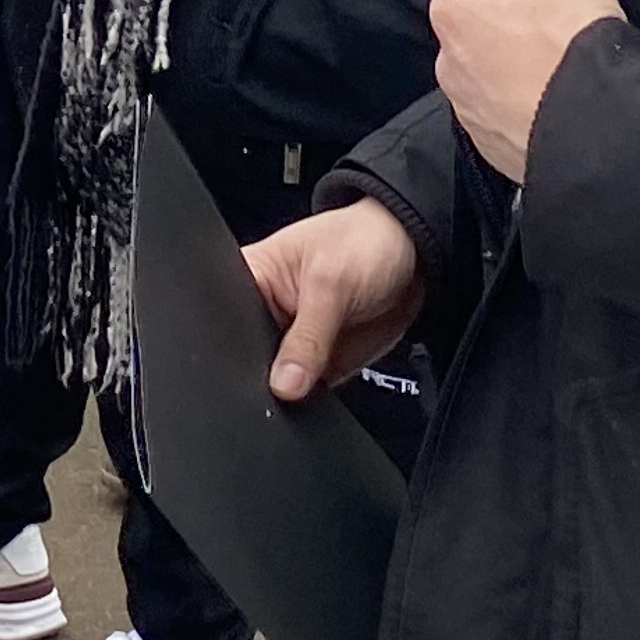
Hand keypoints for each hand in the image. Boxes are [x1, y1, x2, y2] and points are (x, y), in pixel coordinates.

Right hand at [247, 201, 423, 401]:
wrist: (413, 257)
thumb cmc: (365, 242)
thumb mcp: (331, 283)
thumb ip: (307, 338)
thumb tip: (283, 384)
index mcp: (251, 276)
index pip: (226, 320)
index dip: (235, 347)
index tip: (260, 366)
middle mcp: (264, 311)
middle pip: (246, 357)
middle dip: (265, 374)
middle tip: (292, 372)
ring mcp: (290, 341)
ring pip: (277, 382)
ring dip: (293, 389)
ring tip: (317, 368)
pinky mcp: (316, 363)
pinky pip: (307, 393)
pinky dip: (315, 396)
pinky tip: (325, 382)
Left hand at [430, 0, 624, 183]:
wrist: (598, 145)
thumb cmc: (573, 49)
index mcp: (454, 6)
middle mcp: (446, 56)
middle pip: (470, 1)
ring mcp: (464, 103)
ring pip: (481, 52)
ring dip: (509, 41)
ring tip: (558, 40)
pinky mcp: (488, 140)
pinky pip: (497, 97)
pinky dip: (519, 85)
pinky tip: (556, 85)